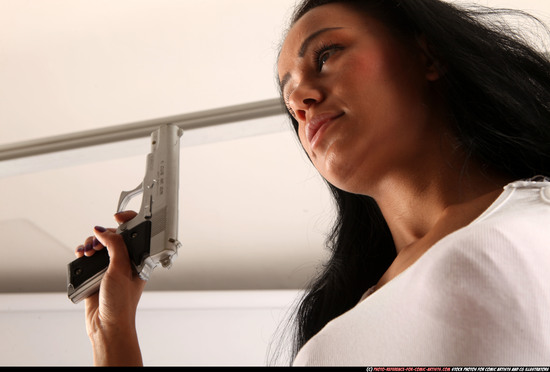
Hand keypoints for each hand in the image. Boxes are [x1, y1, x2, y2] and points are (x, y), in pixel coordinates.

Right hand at [75, 211, 144, 365]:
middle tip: (96, 243)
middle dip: (102, 235)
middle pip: (113, 236)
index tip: (117, 216)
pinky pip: (89, 258)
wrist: (107, 325)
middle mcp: (126, 261)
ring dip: (90, 244)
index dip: (128, 220)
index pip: (135, 232)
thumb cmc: (122, 302)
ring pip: (99, 246)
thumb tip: (103, 230)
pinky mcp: (97, 275)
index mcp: (139, 258)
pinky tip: (81, 255)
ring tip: (87, 252)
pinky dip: (83, 253)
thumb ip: (114, 245)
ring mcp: (111, 267)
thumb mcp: (121, 268)